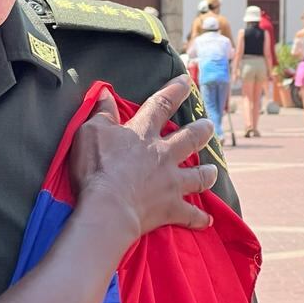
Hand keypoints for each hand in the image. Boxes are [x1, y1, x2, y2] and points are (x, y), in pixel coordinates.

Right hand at [68, 75, 216, 245]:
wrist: (108, 207)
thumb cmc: (96, 168)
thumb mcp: (90, 132)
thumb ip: (101, 112)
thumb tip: (105, 93)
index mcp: (143, 133)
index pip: (161, 105)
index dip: (175, 90)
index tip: (187, 81)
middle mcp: (163, 154)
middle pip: (190, 138)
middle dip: (202, 130)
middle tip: (210, 125)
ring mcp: (171, 182)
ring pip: (198, 175)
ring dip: (207, 172)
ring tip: (214, 170)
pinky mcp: (171, 207)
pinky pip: (190, 214)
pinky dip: (198, 218)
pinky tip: (206, 221)